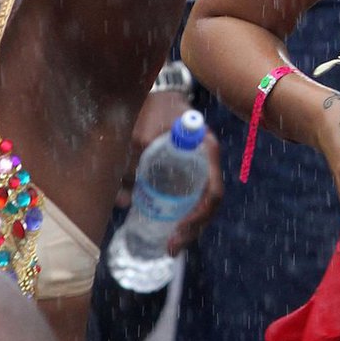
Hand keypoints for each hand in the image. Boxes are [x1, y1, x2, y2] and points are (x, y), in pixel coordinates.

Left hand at [117, 91, 223, 252]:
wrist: (157, 92)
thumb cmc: (154, 108)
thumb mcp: (142, 131)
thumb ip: (134, 159)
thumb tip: (126, 199)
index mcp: (205, 152)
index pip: (212, 192)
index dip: (199, 216)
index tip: (179, 230)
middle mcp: (206, 163)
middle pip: (207, 205)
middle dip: (192, 230)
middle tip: (171, 248)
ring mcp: (197, 168)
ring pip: (198, 204)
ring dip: (186, 227)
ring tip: (169, 245)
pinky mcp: (184, 171)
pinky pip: (186, 197)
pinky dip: (177, 214)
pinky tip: (163, 227)